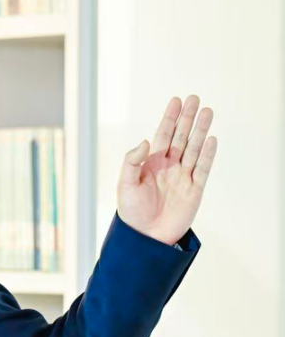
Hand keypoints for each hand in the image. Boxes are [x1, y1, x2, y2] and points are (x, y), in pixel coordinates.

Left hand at [117, 94, 216, 245]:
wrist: (145, 238)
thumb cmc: (131, 212)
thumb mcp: (125, 185)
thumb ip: (133, 161)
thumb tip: (147, 141)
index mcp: (150, 164)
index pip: (162, 136)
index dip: (169, 119)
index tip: (176, 101)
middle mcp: (168, 167)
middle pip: (180, 138)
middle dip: (187, 119)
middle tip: (194, 98)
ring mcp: (182, 177)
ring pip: (193, 149)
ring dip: (200, 131)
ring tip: (207, 111)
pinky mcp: (194, 190)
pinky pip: (202, 169)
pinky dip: (207, 155)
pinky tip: (211, 139)